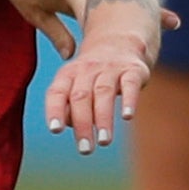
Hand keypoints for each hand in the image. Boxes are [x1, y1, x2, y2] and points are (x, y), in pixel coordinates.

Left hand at [44, 29, 150, 153]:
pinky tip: (127, 116)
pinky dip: (129, 100)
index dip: (55, 110)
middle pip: (81, 97)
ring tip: (104, 141)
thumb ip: (68, 105)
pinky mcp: (133, 70)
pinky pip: (130, 84)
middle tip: (85, 149)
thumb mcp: (75, 84)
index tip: (54, 130)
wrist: (121, 40)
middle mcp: (87, 69)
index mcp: (68, 74)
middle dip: (82, 124)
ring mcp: (111, 68)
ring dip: (103, 118)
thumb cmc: (92, 74)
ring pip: (104, 92)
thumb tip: (67, 125)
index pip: (57, 92)